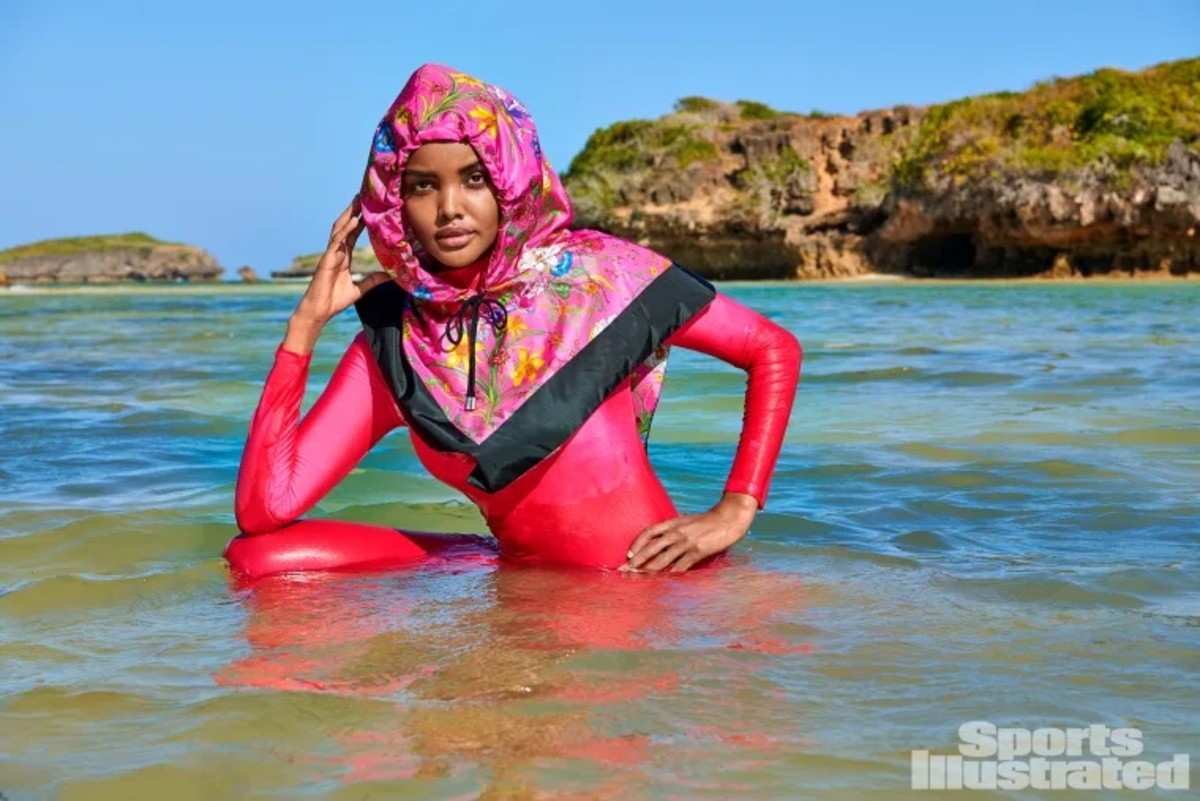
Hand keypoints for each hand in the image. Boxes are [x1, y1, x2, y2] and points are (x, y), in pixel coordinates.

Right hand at [292, 196, 390, 329]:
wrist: (320, 310)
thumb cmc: (335, 300)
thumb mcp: (361, 289)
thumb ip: (373, 280)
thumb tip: (391, 276)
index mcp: (343, 256)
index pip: (352, 234)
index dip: (360, 221)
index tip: (368, 209)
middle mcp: (336, 252)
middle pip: (345, 226)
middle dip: (353, 211)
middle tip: (363, 195)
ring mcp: (331, 254)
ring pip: (340, 229)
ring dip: (349, 214)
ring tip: (358, 200)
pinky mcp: (327, 259)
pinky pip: (337, 241)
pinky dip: (345, 230)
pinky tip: (353, 221)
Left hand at [622, 492, 757, 572]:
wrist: (728, 518)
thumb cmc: (708, 521)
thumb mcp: (687, 521)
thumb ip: (674, 529)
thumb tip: (662, 542)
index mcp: (673, 523)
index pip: (649, 532)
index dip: (637, 542)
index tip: (629, 553)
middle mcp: (676, 532)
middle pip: (651, 548)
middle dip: (636, 560)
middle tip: (624, 570)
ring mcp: (686, 542)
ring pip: (662, 559)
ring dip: (648, 570)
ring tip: (638, 578)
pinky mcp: (697, 551)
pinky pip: (680, 566)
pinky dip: (670, 575)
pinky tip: (663, 582)